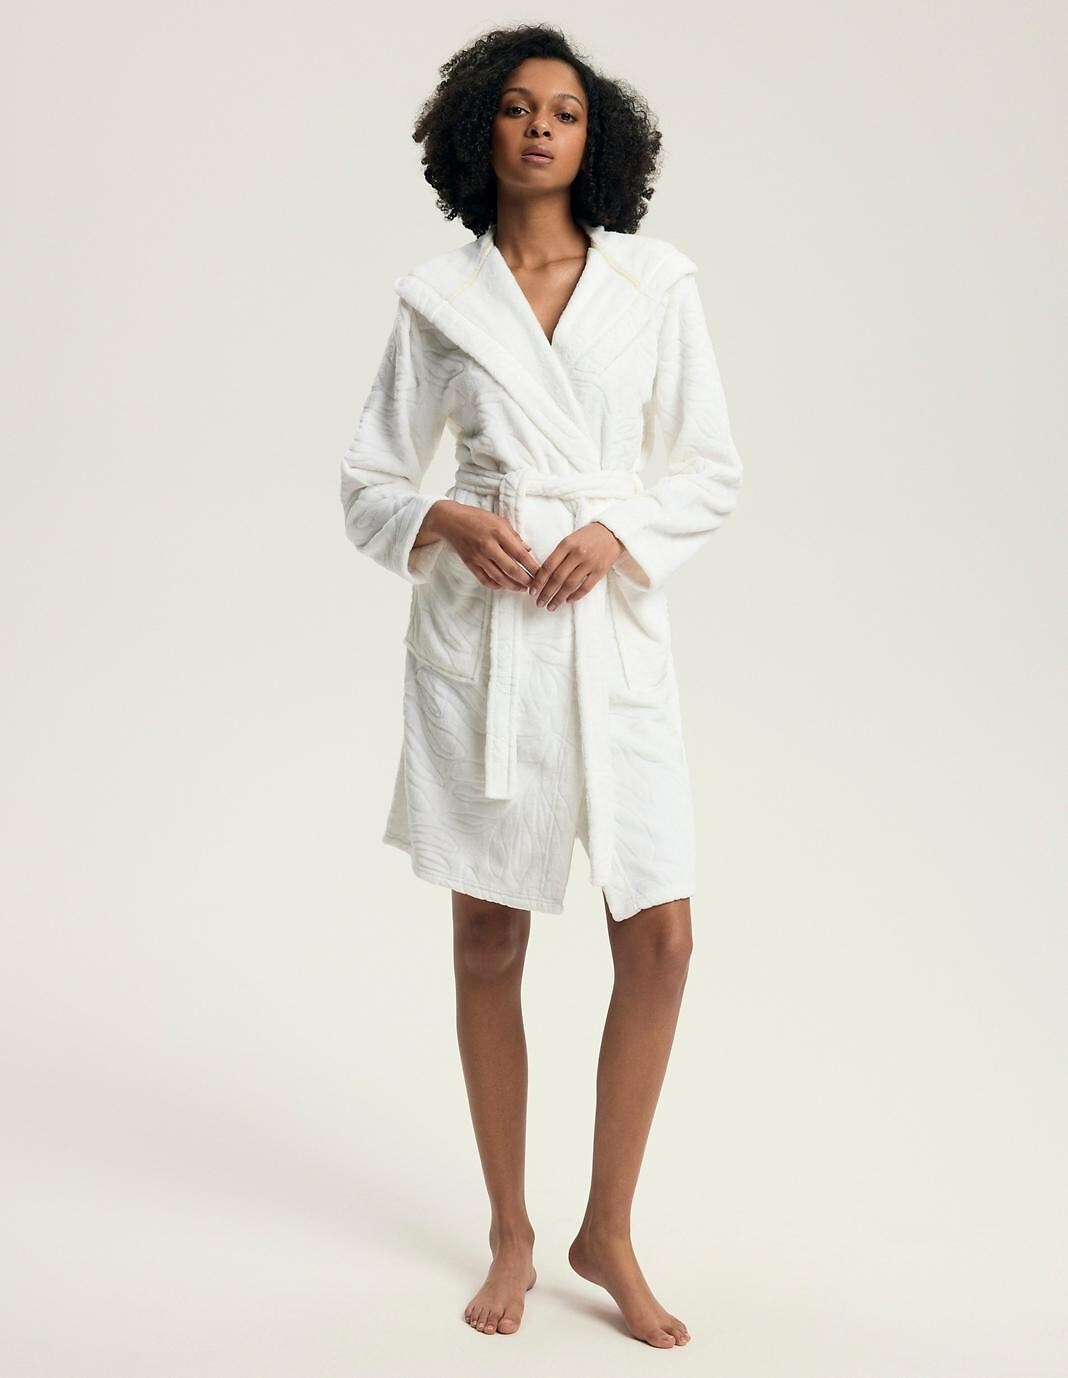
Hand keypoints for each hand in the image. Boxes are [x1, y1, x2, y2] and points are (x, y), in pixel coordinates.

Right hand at [424, 499, 540, 589]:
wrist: (450, 521)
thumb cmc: (477, 518)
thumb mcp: (498, 520)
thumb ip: (514, 536)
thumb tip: (527, 550)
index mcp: (498, 533)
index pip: (520, 554)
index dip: (532, 566)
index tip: (541, 573)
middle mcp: (488, 546)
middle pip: (511, 569)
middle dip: (525, 580)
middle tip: (534, 585)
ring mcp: (478, 557)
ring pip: (499, 577)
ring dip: (512, 585)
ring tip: (522, 589)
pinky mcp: (470, 564)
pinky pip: (485, 580)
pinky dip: (496, 585)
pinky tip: (504, 586)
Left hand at [527, 521, 623, 608]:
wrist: (612, 532)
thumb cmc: (588, 536)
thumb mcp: (570, 539)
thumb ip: (558, 555)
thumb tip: (543, 575)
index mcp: (566, 544)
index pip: (548, 566)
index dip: (539, 581)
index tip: (532, 591)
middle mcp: (577, 554)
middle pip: (557, 578)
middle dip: (546, 593)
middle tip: (539, 603)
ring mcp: (590, 563)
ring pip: (570, 585)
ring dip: (558, 598)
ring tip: (551, 606)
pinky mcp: (600, 571)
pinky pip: (585, 587)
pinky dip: (575, 596)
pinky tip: (568, 600)